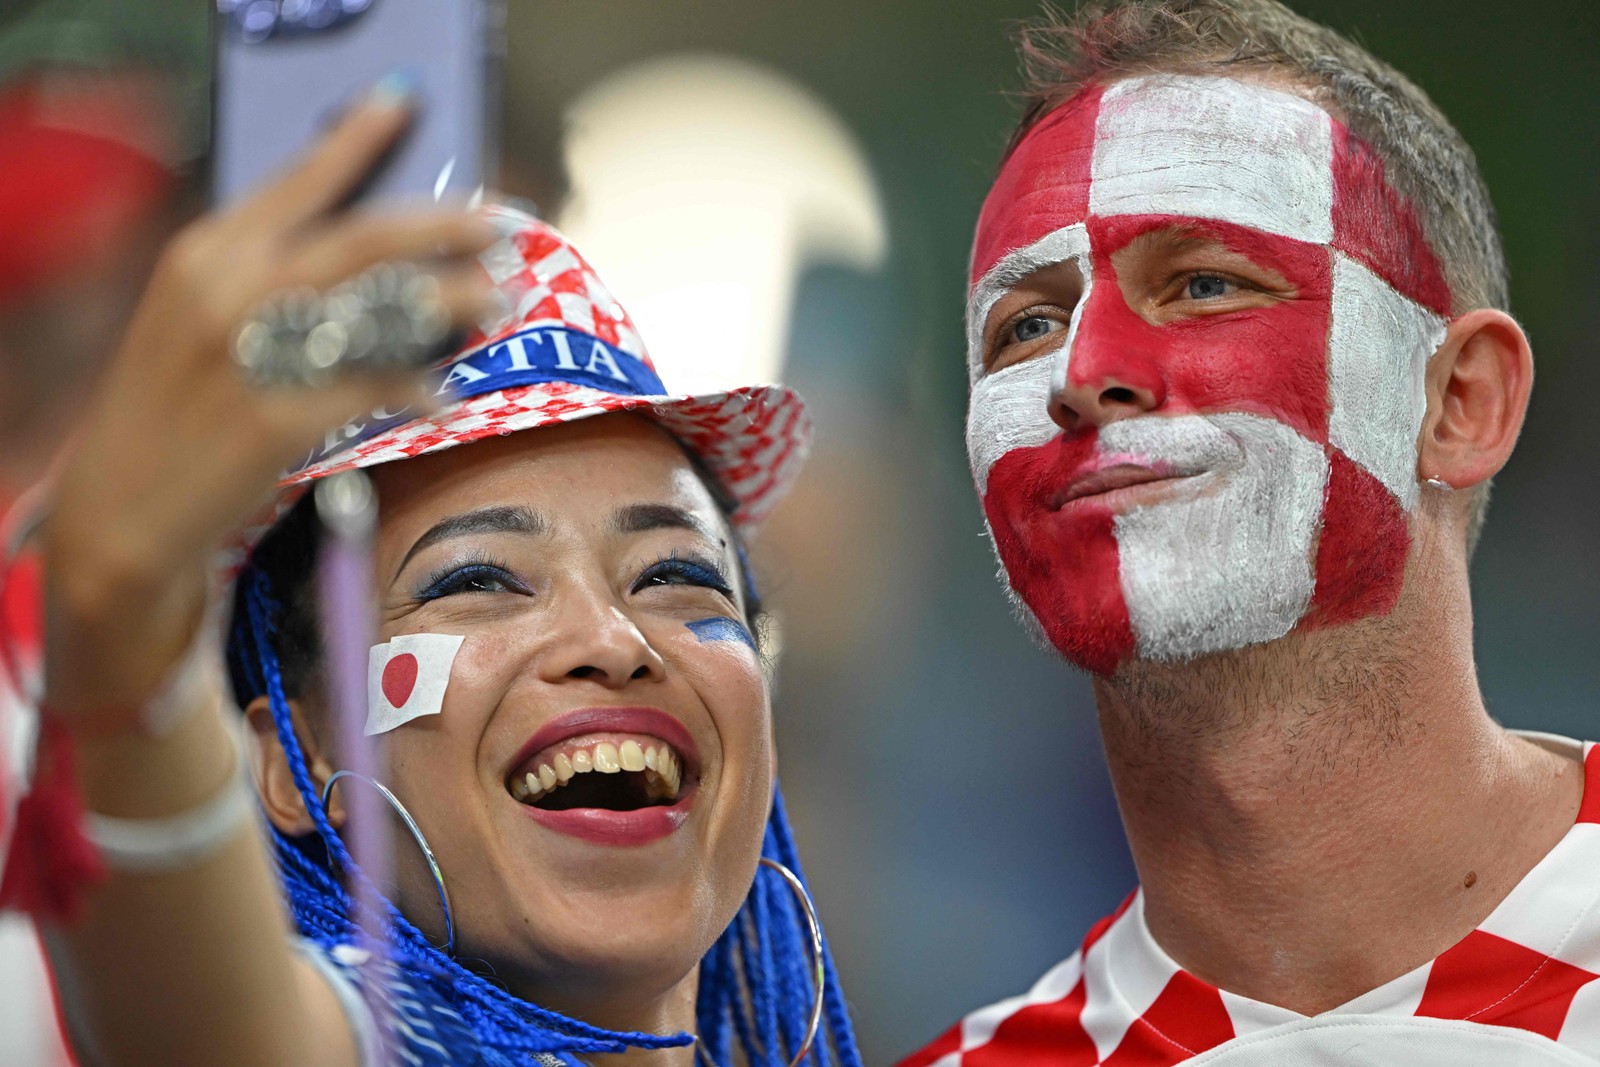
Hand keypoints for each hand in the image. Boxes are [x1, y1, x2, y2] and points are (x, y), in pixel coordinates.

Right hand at [41, 85, 499, 727]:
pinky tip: (443, 390)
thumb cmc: (175, 402)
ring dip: (452, 299)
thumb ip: (265, 271)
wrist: (123, 506)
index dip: (358, 137)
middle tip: (500, 223)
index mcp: (208, 249)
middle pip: (365, 237)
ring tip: (497, 298)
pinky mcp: (276, 418)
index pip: (299, 179)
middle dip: (444, 224)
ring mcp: (254, 353)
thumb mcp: (198, 313)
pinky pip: (375, 388)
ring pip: (383, 307)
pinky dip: (418, 386)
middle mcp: (231, 289)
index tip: (408, 104)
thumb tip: (375, 250)